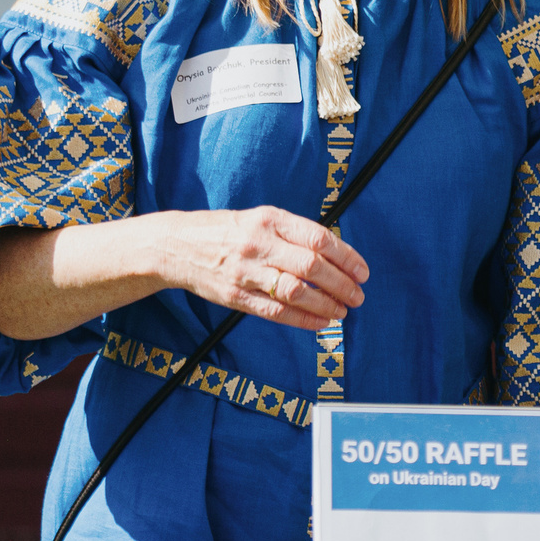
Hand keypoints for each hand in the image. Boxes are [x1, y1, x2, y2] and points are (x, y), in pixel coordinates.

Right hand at [160, 207, 368, 332]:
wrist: (176, 245)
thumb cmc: (229, 231)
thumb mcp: (261, 218)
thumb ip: (295, 233)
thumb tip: (337, 254)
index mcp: (270, 220)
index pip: (318, 239)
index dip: (347, 258)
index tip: (363, 272)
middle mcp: (259, 244)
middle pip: (311, 267)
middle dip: (341, 284)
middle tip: (359, 295)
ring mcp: (245, 272)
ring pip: (296, 291)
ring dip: (326, 304)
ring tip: (344, 311)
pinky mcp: (234, 296)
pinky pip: (274, 311)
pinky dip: (302, 319)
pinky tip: (321, 322)